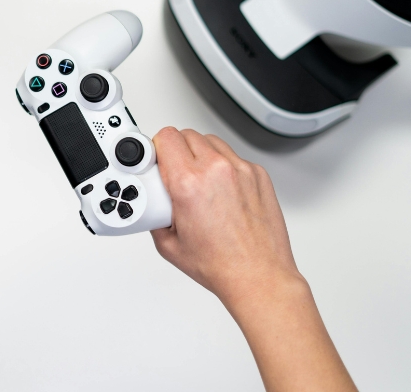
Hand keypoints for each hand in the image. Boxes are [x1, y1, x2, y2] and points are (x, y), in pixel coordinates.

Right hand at [151, 128, 356, 391]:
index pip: (165, 138)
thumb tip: (152, 200)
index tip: (154, 162)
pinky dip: (223, 167)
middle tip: (173, 175)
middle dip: (174, 152)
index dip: (155, 150)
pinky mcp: (258, 174)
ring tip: (197, 182)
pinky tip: (220, 190)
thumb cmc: (220, 265)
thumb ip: (154, 213)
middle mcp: (216, 170)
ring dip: (199, 155)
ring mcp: (241, 170)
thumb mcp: (168, 244)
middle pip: (185, 135)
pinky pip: (233, 156)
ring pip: (210, 141)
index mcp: (189, 184)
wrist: (257, 276)